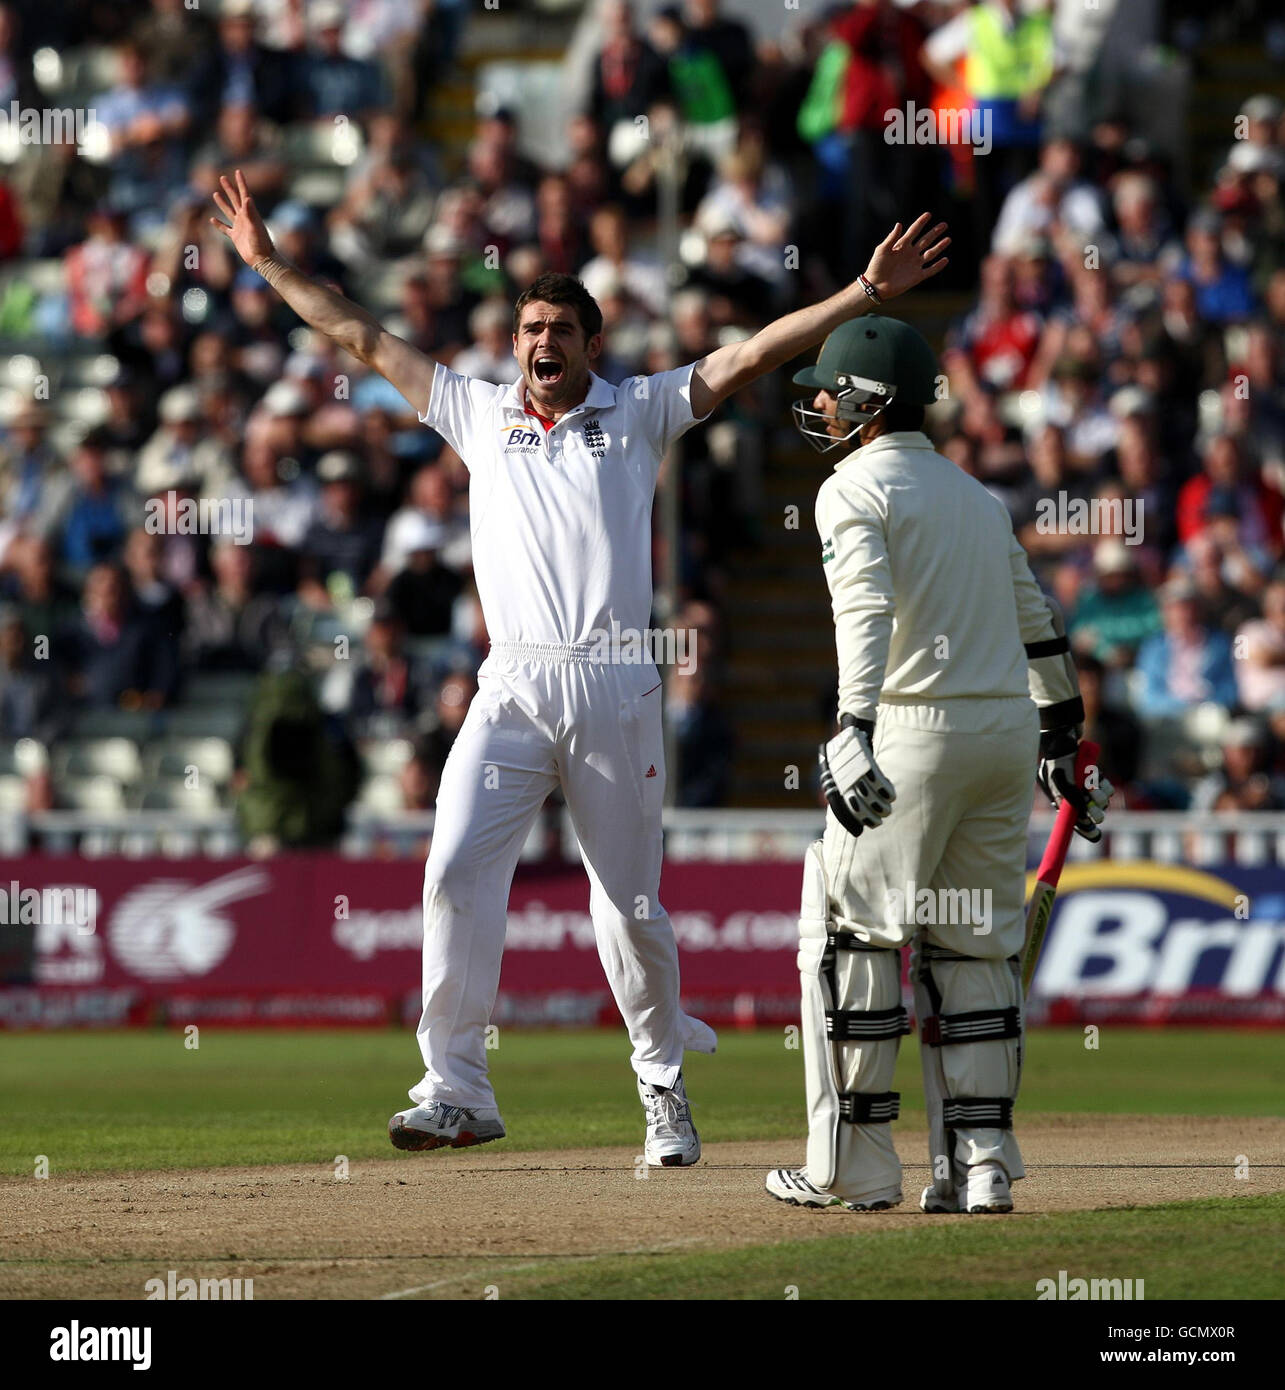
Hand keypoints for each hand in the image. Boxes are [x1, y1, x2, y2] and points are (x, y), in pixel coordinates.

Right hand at [210, 168, 275, 268]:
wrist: (262, 260)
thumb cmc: (261, 244)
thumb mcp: (255, 227)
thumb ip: (250, 213)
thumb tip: (247, 198)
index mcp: (249, 213)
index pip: (244, 194)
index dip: (241, 182)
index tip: (238, 171)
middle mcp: (244, 218)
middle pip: (235, 199)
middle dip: (229, 188)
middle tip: (222, 177)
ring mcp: (239, 227)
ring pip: (228, 211)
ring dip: (222, 203)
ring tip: (215, 193)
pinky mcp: (235, 236)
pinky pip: (224, 228)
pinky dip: (218, 224)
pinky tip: (212, 219)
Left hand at [819, 723, 895, 838]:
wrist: (851, 729)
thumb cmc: (845, 753)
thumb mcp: (838, 770)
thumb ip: (842, 788)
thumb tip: (852, 806)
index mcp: (833, 782)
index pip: (841, 808)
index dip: (851, 821)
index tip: (860, 831)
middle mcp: (842, 778)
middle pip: (857, 805)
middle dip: (869, 816)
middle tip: (879, 820)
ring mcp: (854, 770)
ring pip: (869, 795)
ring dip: (880, 806)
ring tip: (887, 809)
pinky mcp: (866, 761)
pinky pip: (877, 781)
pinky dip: (885, 790)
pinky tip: (890, 795)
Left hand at [862, 212, 950, 301]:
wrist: (875, 286)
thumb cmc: (876, 266)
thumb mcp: (882, 250)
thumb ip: (891, 238)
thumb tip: (899, 224)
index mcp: (902, 245)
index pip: (914, 231)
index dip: (921, 223)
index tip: (928, 214)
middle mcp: (910, 253)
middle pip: (925, 240)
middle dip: (934, 232)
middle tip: (944, 225)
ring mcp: (914, 265)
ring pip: (930, 254)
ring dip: (939, 246)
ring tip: (948, 239)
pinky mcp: (917, 276)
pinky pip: (930, 270)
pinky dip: (938, 266)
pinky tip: (945, 259)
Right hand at [1037, 726, 1112, 841]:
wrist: (1064, 742)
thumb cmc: (1058, 762)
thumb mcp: (1060, 781)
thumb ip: (1071, 798)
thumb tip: (1082, 814)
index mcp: (1063, 802)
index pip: (1075, 822)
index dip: (1086, 830)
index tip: (1096, 836)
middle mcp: (1076, 797)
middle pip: (1091, 814)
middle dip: (1095, 813)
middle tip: (1097, 813)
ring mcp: (1088, 789)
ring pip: (1102, 801)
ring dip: (1100, 796)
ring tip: (1092, 785)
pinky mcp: (1097, 779)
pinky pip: (1108, 789)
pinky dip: (1105, 785)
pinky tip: (1096, 775)